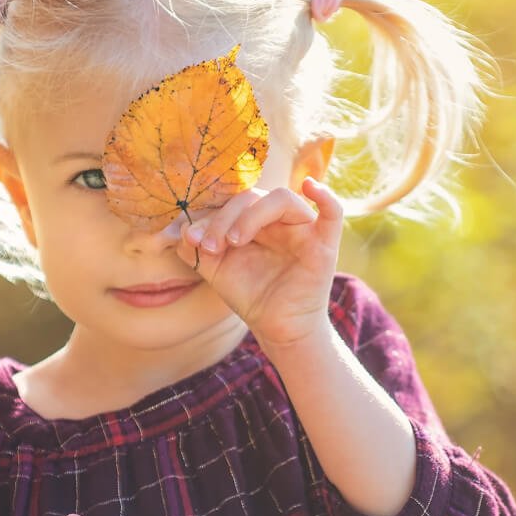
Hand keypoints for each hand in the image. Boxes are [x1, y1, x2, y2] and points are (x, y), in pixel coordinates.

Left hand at [161, 176, 343, 353]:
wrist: (276, 329)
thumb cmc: (251, 295)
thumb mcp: (216, 269)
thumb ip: (198, 247)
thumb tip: (183, 230)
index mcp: (256, 220)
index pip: (233, 202)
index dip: (210, 216)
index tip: (192, 240)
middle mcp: (280, 220)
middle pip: (253, 198)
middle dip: (224, 218)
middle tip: (210, 246)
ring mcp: (303, 229)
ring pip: (282, 199)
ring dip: (251, 215)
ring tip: (233, 241)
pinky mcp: (324, 245)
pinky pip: (333, 212)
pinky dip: (325, 195)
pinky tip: (309, 186)